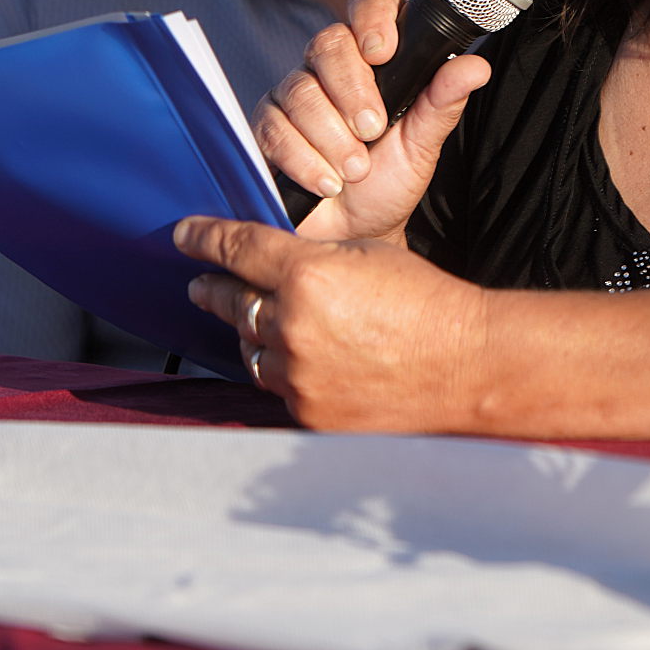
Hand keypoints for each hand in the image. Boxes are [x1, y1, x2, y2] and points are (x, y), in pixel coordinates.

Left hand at [177, 214, 492, 431]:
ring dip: (250, 332)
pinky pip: (278, 386)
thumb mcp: (368, 255)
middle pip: (233, 301)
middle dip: (214, 289)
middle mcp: (293, 326)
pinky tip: (295, 360)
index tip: (184, 235)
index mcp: (308, 275)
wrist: (465, 366)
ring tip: (252, 324)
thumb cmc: (426, 303)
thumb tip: (273, 262)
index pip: (238, 249)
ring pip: (251, 348)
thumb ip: (313, 257)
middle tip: (202, 285)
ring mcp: (298, 376)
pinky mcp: (308, 413)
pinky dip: (283, 370)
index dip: (205, 239)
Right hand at [254, 0, 488, 242]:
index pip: (368, 4)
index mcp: (374, 55)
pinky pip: (273, 127)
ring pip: (300, 90)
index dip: (372, 17)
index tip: (382, 51)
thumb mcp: (422, 144)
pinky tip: (326, 182)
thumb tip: (477, 66)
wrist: (356, 232)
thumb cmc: (390, 181)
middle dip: (352, 90)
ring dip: (331, 136)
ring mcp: (294, 93)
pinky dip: (303, 158)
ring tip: (355, 170)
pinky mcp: (266, 125)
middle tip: (373, 130)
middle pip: (327, 44)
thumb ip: (442, 102)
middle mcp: (330, 65)